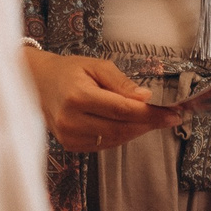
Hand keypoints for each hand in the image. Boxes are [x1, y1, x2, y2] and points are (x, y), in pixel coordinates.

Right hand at [24, 50, 183, 152]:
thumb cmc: (68, 71)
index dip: (151, 114)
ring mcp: (69, 136)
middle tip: (169, 117)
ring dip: (137, 130)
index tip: (172, 113)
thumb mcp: (96, 66)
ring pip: (115, 139)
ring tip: (152, 119)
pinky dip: (122, 135)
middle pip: (121, 127)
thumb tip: (145, 98)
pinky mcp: (71, 145)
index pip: (123, 110)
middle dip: (149, 123)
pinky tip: (130, 125)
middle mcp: (71, 120)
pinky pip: (105, 144)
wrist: (38, 83)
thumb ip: (121, 83)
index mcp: (78, 96)